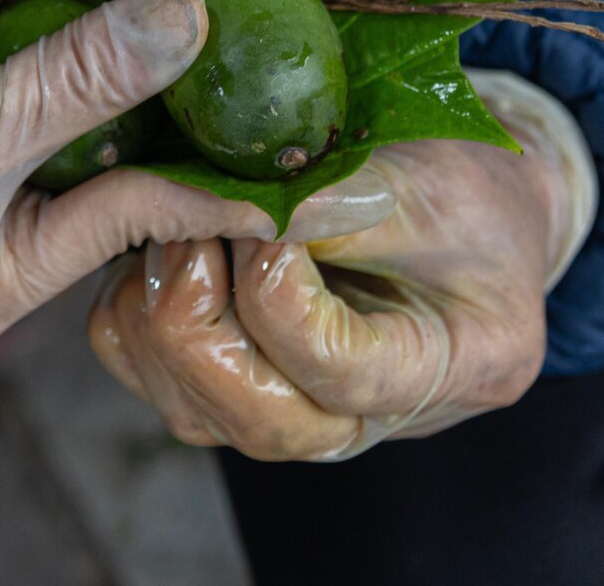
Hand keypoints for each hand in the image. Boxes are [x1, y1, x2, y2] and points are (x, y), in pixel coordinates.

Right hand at [0, 0, 394, 346]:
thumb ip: (85, 78)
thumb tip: (200, 23)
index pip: (135, 223)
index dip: (223, 186)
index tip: (317, 159)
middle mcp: (14, 233)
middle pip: (139, 179)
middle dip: (210, 131)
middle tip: (314, 94)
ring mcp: (14, 156)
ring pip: (124, 117)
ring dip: (181, 73)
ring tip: (282, 41)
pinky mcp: (10, 84)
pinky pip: (92, 65)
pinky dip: (135, 32)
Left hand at [87, 77, 592, 459]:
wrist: (470, 217)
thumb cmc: (471, 196)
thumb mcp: (437, 182)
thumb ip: (351, 203)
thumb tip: (258, 206)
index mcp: (447, 372)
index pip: (339, 373)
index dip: (279, 293)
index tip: (264, 213)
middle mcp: (364, 422)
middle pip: (254, 418)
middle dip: (199, 315)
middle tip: (195, 219)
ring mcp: (291, 414)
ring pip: (188, 404)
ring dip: (159, 306)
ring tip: (179, 218)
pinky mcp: (231, 387)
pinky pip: (146, 372)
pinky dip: (132, 304)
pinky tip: (162, 238)